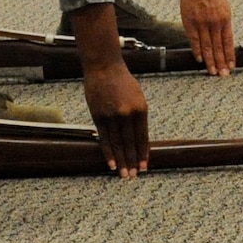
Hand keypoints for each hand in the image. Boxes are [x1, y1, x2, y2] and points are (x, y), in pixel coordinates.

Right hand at [84, 61, 150, 177]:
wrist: (104, 67)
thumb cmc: (123, 81)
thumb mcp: (137, 97)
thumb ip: (138, 117)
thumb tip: (138, 140)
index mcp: (140, 109)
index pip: (142, 137)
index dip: (143, 153)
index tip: (144, 167)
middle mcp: (126, 114)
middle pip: (130, 143)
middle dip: (132, 161)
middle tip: (133, 176)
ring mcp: (111, 116)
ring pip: (117, 144)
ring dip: (121, 161)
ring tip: (124, 175)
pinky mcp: (98, 116)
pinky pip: (104, 138)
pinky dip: (108, 152)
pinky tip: (111, 164)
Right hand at [179, 0, 234, 75]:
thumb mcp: (225, 9)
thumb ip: (224, 24)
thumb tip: (225, 39)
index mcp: (225, 21)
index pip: (229, 43)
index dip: (229, 56)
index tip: (231, 67)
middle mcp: (215, 24)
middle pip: (219, 47)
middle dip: (221, 62)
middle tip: (223, 75)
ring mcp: (202, 24)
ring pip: (207, 46)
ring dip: (210, 60)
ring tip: (212, 71)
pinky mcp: (190, 23)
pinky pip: (194, 40)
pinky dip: (197, 50)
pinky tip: (200, 59)